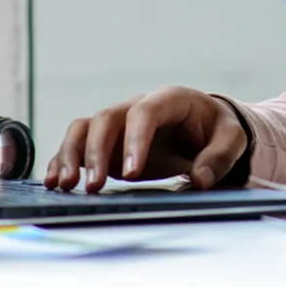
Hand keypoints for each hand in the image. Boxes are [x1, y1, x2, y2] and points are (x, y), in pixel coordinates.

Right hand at [43, 87, 248, 193]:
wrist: (204, 129)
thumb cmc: (217, 129)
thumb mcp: (230, 138)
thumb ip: (220, 156)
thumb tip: (200, 178)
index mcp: (170, 100)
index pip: (146, 112)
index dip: (135, 140)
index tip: (132, 174)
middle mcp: (138, 107)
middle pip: (107, 118)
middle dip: (97, 152)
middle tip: (95, 186)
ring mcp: (119, 124)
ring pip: (85, 128)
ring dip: (71, 154)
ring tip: (64, 185)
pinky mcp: (107, 142)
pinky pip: (78, 144)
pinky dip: (63, 159)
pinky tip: (55, 181)